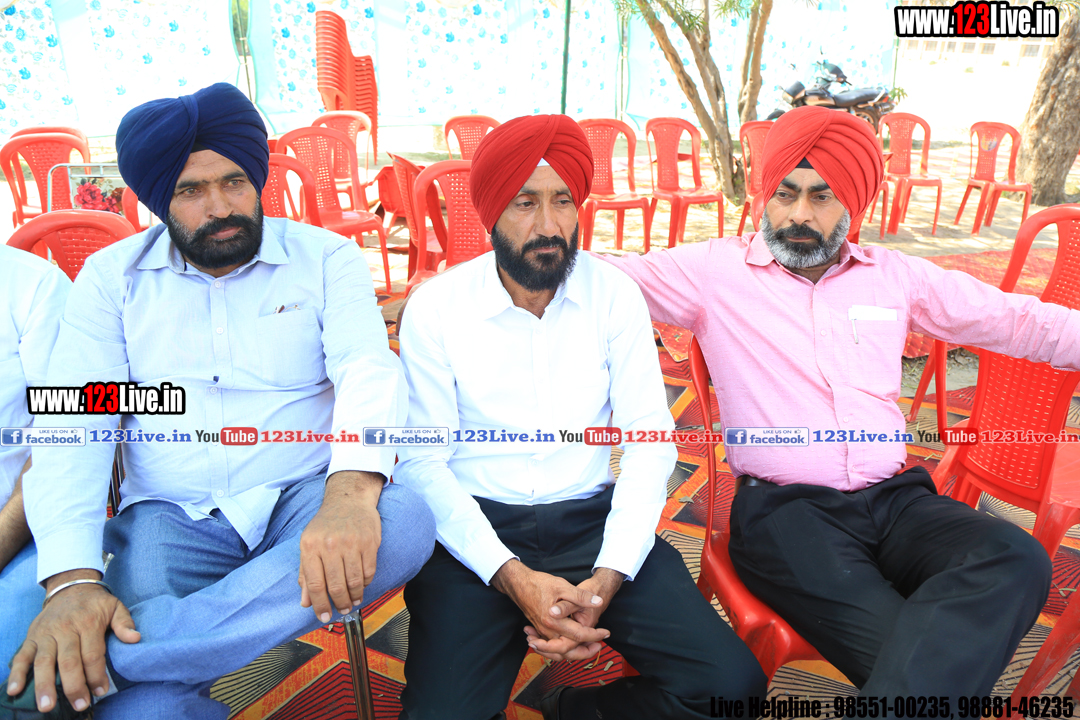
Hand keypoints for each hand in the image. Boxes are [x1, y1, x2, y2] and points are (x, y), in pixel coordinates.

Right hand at [6, 570, 139, 713]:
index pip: (92, 654)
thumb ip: (125, 623)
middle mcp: (65, 628)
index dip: (96, 675)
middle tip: (79, 705)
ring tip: (47, 705)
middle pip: (69, 660)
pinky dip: (17, 673)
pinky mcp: (32, 637)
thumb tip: (135, 639)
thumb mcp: (115, 606)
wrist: (70, 586)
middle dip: (73, 685)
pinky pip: (22, 655)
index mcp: (88, 623)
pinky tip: (15, 690)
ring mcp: (46, 634)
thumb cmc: (95, 603)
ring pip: (44, 661)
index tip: (100, 691)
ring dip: (44, 684)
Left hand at [299, 471, 383, 621]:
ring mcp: (351, 543)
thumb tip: (306, 601)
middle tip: (341, 610)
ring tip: (353, 601)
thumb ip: (306, 573)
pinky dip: (365, 583)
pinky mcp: (369, 542)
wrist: (349, 499)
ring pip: (354, 581)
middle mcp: (330, 544)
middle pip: (335, 586)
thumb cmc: (327, 523)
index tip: (323, 616)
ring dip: (354, 597)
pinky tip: (362, 585)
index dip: (319, 605)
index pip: (314, 584)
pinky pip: (368, 571)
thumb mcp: (309, 544)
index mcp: (311, 546)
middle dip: (339, 603)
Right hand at [525, 568, 623, 661]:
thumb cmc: (540, 584)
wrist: (518, 584)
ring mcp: (542, 632)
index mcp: (554, 621)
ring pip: (559, 652)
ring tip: (588, 648)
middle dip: (585, 652)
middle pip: (568, 651)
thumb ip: (581, 596)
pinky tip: (571, 645)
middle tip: (599, 646)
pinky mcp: (539, 630)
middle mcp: (547, 630)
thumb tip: (598, 602)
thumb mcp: (563, 586)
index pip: (579, 635)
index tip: (605, 633)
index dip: (594, 635)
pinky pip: (551, 647)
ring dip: (574, 653)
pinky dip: (562, 650)